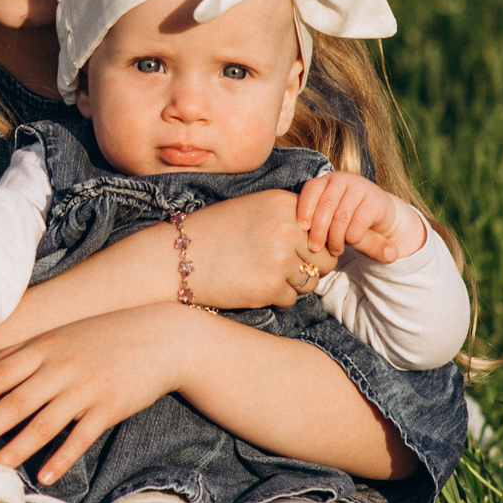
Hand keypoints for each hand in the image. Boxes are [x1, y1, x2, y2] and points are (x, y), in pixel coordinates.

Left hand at [0, 305, 192, 485]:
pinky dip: (61, 458)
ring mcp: (85, 388)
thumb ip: (15, 353)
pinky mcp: (109, 408)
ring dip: (15, 448)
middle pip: (14, 402)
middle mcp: (60, 368)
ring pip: (43, 423)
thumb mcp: (56, 337)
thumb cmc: (102, 337)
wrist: (159, 337)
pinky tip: (43, 475)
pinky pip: (80, 437)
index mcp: (43, 349)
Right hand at [161, 189, 325, 309]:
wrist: (177, 257)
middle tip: (281, 269)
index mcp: (284, 203)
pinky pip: (290, 299)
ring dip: (291, 284)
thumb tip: (324, 243)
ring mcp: (280, 258)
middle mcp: (287, 228)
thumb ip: (288, 219)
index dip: (313, 246)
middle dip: (308, 269)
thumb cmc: (214, 233)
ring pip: (310, 282)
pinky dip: (275, 298)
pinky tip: (252, 285)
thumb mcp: (254, 209)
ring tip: (263, 276)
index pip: (324, 230)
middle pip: (325, 260)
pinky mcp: (270, 286)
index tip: (297, 252)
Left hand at [294, 171, 425, 268]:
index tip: (301, 228)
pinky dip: (352, 237)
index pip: (311, 189)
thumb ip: (314, 221)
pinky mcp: (376, 200)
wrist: (381, 215)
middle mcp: (343, 179)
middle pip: (326, 205)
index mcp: (326, 180)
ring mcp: (361, 188)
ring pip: (341, 216)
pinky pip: (359, 222)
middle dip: (319, 230)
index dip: (304, 208)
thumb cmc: (346, 218)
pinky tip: (350, 243)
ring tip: (334, 251)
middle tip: (315, 248)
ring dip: (336, 238)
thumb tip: (289, 233)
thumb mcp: (329, 217)